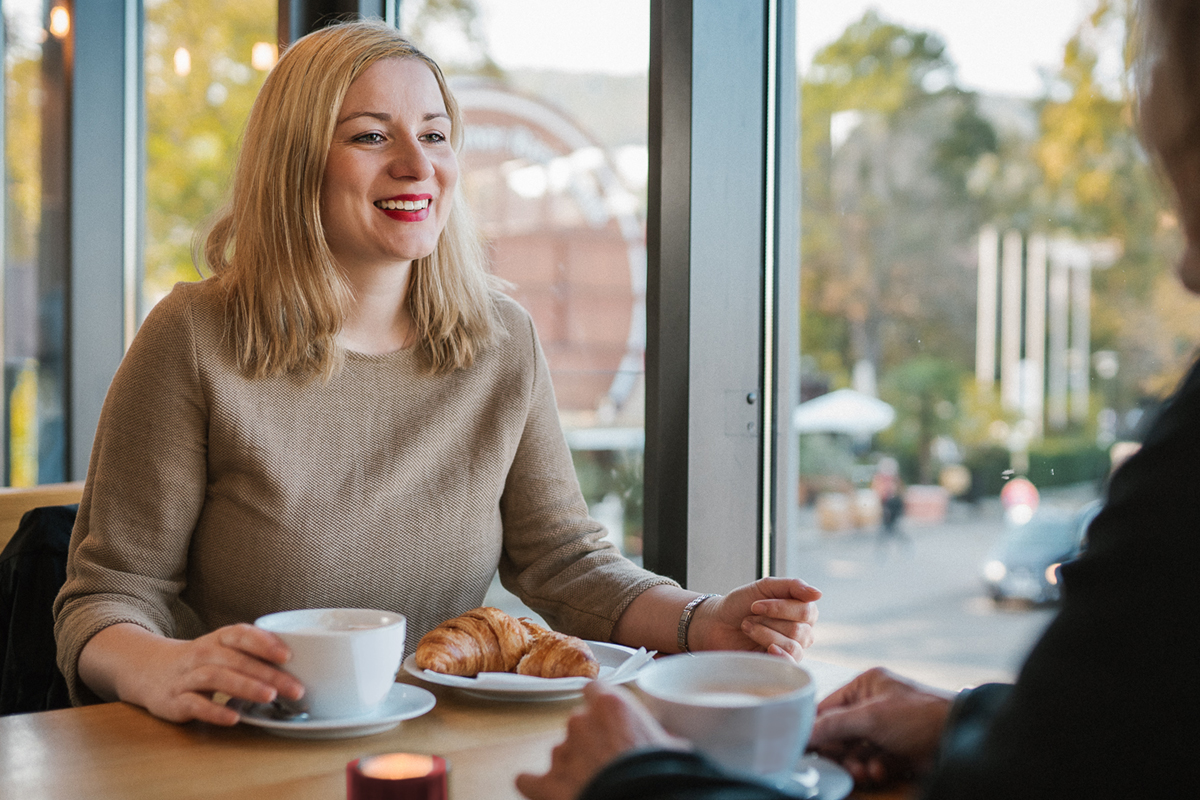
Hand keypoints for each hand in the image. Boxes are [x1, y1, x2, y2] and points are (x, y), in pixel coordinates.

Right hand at [81, 622, 304, 725]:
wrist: (148, 670)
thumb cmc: (200, 661)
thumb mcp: (222, 650)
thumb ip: (251, 654)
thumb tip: (299, 662)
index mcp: (217, 640)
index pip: (240, 634)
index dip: (264, 643)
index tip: (288, 655)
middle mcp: (202, 654)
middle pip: (236, 660)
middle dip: (267, 674)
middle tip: (294, 688)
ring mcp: (186, 677)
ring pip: (216, 678)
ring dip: (245, 687)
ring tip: (270, 697)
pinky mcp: (173, 700)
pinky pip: (194, 704)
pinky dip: (214, 710)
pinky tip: (234, 717)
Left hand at [516, 681, 688, 799]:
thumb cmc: (661, 774)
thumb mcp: (674, 747)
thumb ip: (661, 734)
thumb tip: (668, 740)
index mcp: (611, 705)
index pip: (594, 689)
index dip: (599, 705)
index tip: (607, 718)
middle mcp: (580, 721)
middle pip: (577, 723)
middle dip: (589, 741)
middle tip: (609, 763)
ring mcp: (560, 752)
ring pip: (559, 752)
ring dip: (571, 766)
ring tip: (590, 784)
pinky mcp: (545, 783)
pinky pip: (528, 780)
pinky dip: (537, 786)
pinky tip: (550, 791)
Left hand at [688, 577, 820, 661]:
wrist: (716, 624)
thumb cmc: (741, 604)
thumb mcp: (764, 587)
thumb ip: (792, 586)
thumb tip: (818, 593)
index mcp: (802, 611)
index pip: (806, 611)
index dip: (780, 608)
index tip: (755, 605)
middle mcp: (802, 632)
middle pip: (799, 630)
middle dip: (768, 622)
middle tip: (748, 618)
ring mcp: (792, 650)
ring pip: (792, 646)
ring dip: (764, 635)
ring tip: (747, 628)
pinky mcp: (780, 665)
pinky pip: (790, 665)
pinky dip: (779, 656)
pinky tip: (768, 649)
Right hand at [808, 667, 954, 786]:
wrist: (959, 737)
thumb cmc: (918, 716)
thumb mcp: (871, 717)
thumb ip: (834, 725)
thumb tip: (803, 733)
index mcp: (866, 685)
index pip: (829, 706)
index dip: (816, 727)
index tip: (803, 746)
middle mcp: (874, 704)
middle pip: (841, 732)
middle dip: (841, 751)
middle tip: (841, 763)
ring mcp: (887, 728)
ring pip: (857, 750)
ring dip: (857, 763)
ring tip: (864, 771)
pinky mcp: (898, 749)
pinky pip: (874, 760)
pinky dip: (874, 767)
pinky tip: (880, 771)